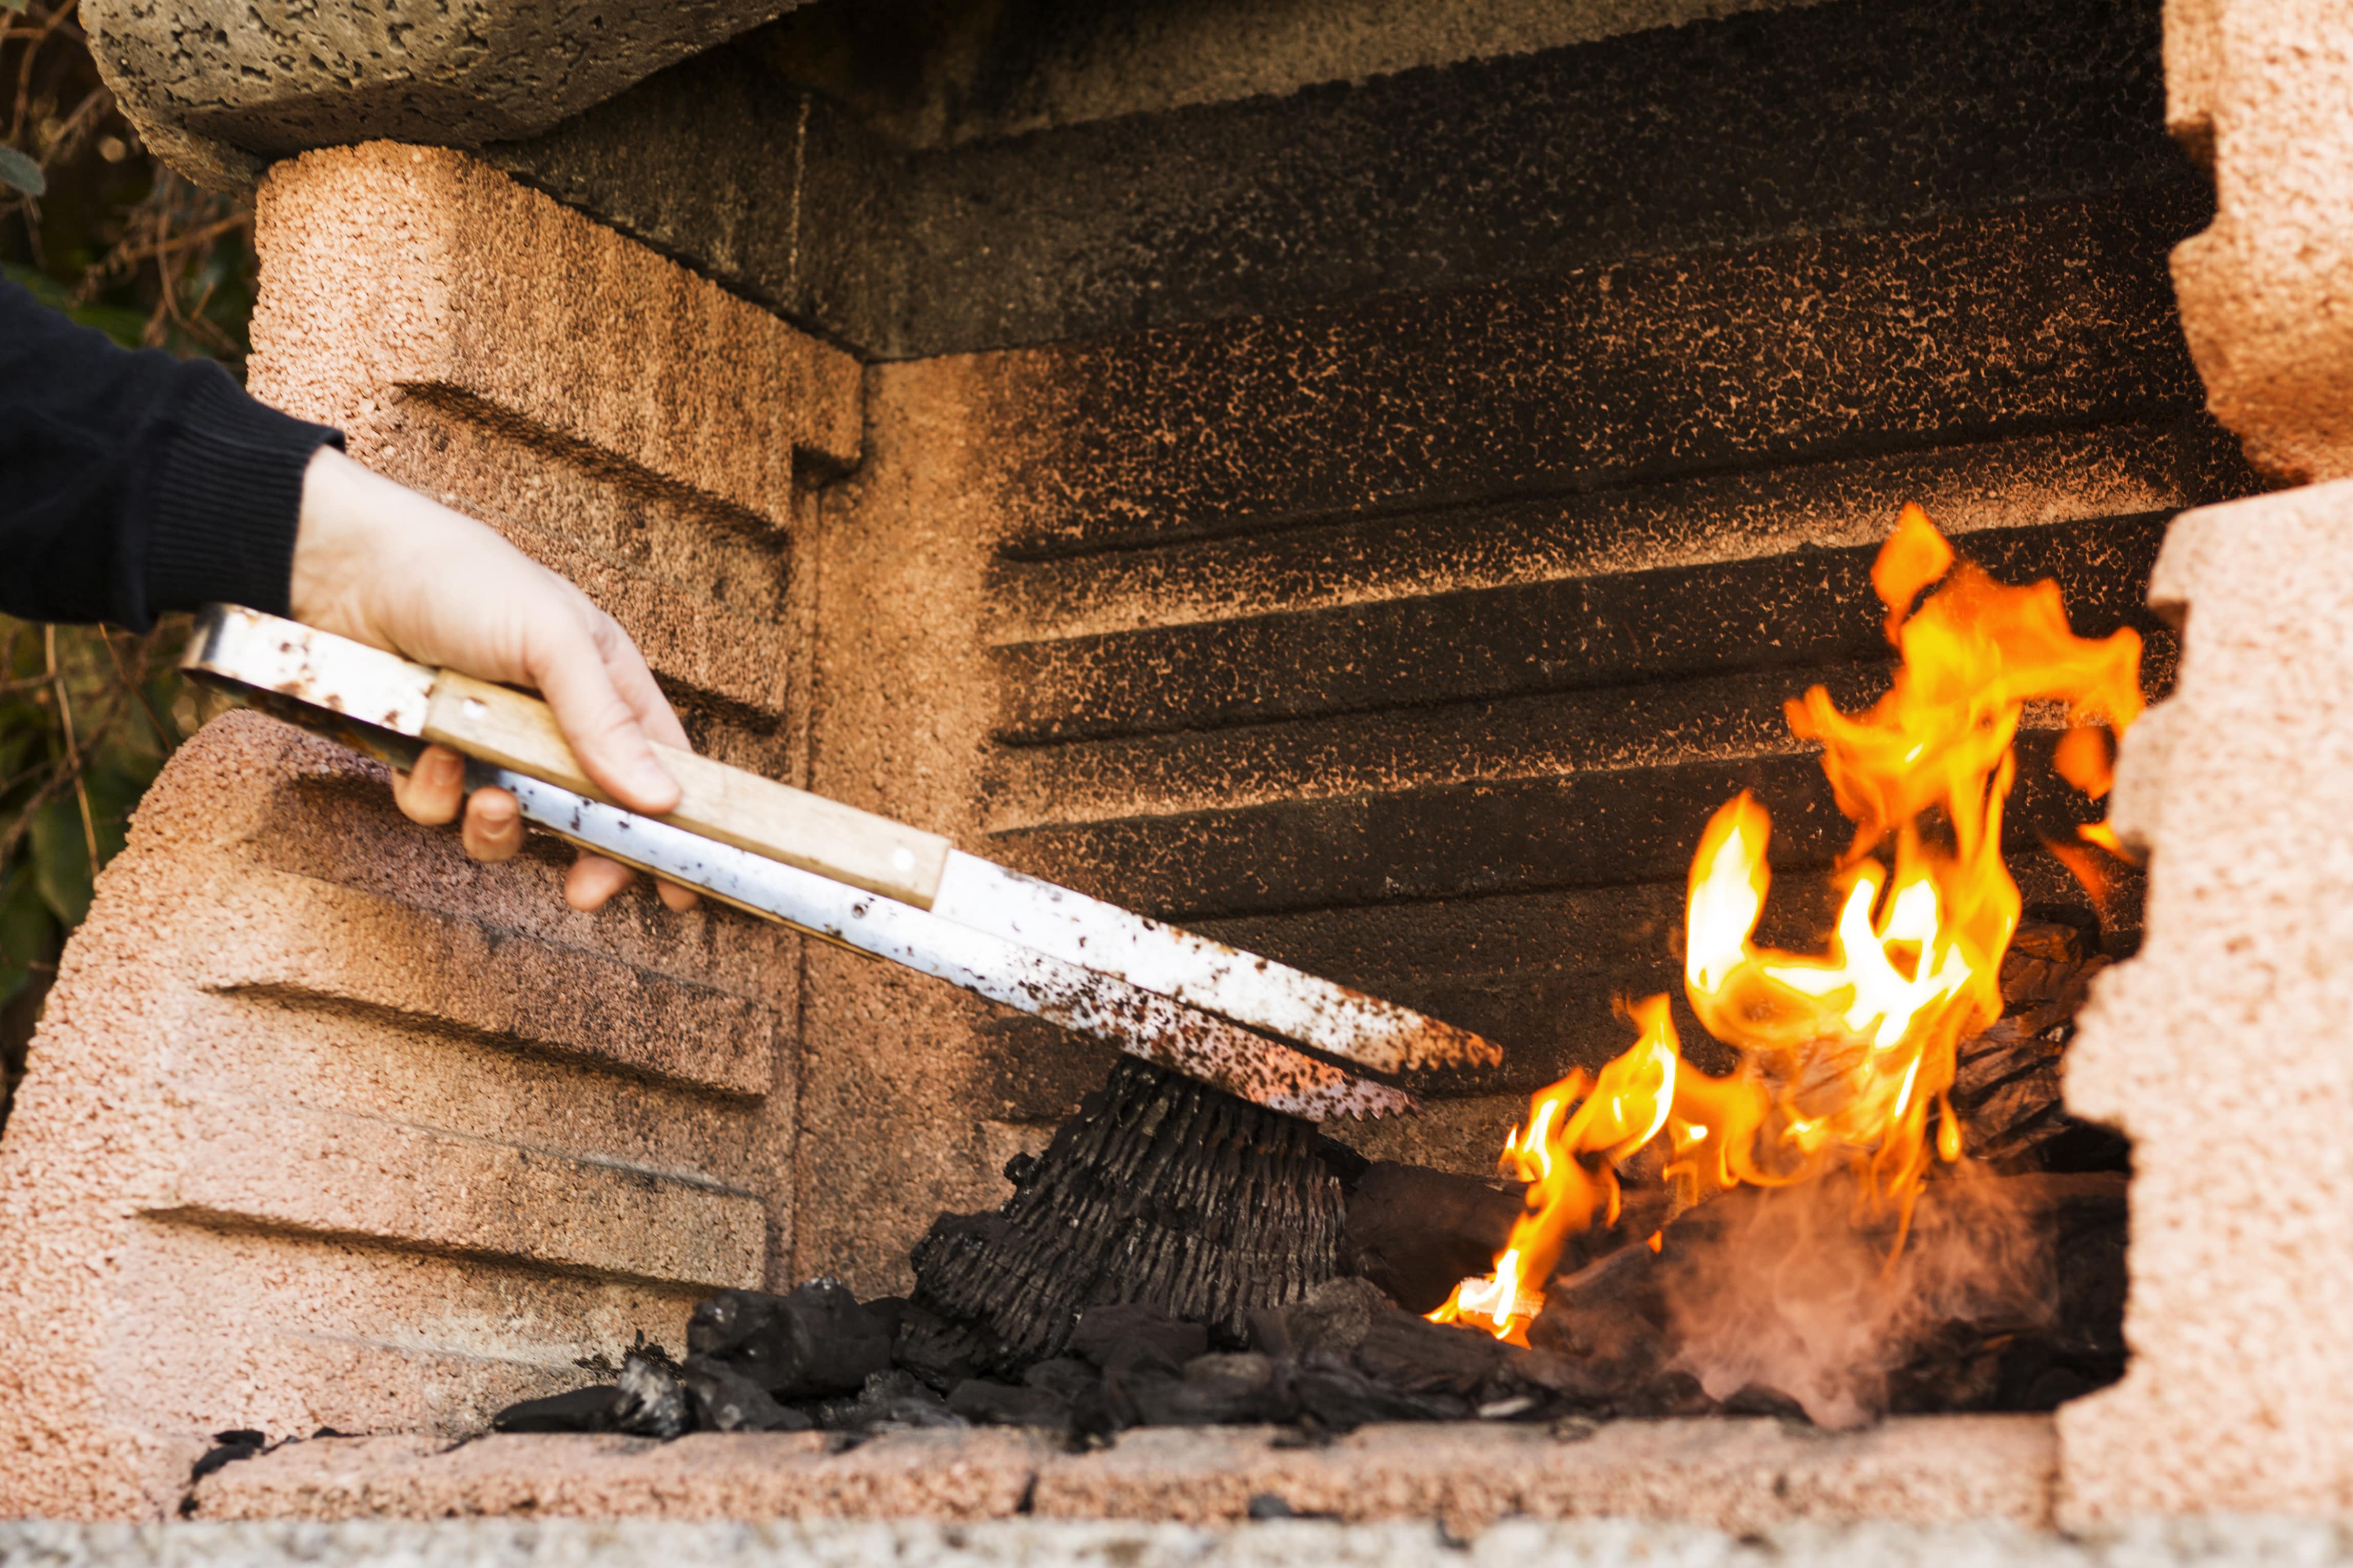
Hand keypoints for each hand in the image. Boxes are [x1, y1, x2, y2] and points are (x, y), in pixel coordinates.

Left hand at [288, 446, 697, 912]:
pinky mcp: (427, 757)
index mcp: (605, 685)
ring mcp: (489, 745)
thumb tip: (663, 799)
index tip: (679, 887)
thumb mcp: (553, 640)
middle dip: (590, 857)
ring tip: (488, 799)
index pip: (659, 767)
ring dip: (501, 828)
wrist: (338, 565)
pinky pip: (441, 811)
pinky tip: (425, 754)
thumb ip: (605, 722)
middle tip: (585, 889)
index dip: (674, 827)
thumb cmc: (462, 579)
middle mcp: (553, 722)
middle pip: (591, 815)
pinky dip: (434, 796)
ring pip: (513, 825)